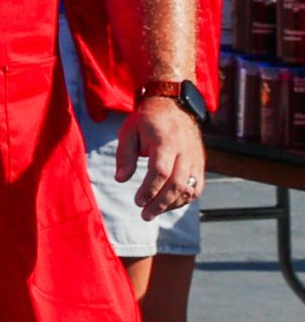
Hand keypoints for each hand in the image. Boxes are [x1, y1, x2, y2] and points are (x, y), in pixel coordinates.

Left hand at [122, 96, 205, 217]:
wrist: (174, 107)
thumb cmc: (147, 121)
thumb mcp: (128, 131)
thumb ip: (124, 155)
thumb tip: (121, 179)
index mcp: (165, 141)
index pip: (160, 171)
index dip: (149, 190)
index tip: (137, 202)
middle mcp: (184, 151)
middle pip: (177, 184)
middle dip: (160, 203)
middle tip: (144, 214)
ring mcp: (195, 158)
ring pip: (190, 189)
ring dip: (172, 205)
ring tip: (153, 212)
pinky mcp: (200, 164)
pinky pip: (197, 187)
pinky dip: (184, 200)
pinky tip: (168, 205)